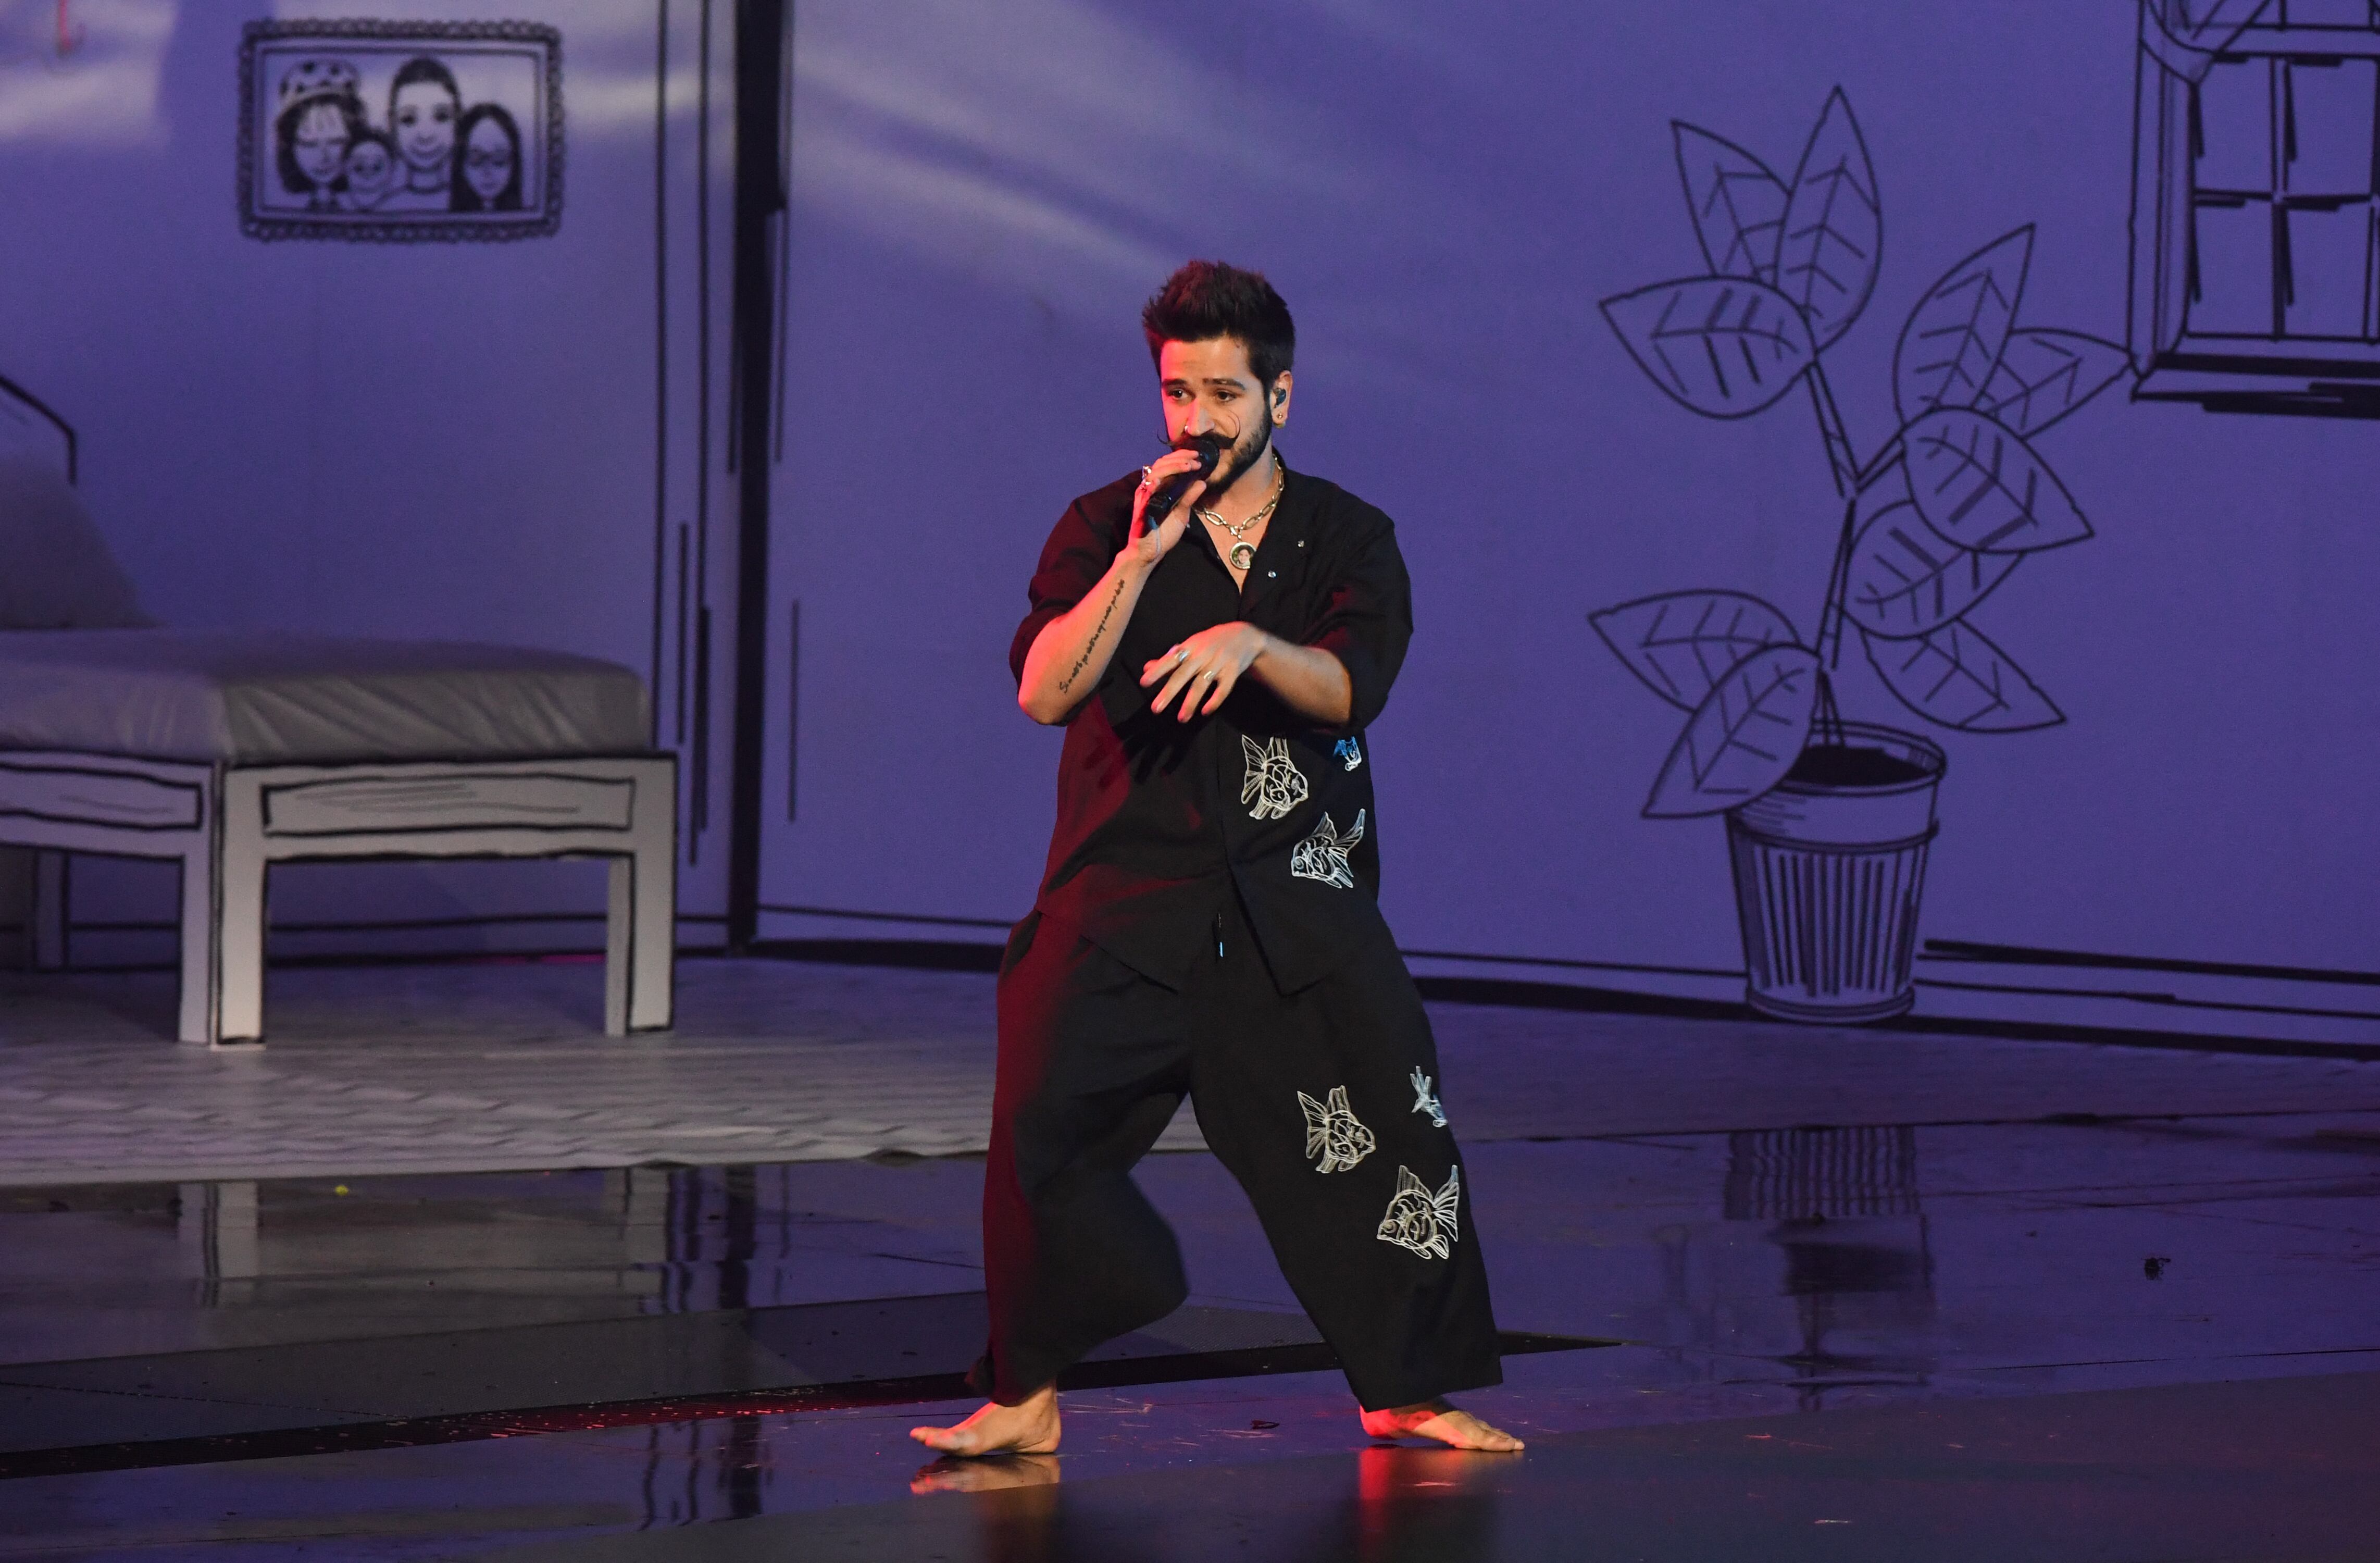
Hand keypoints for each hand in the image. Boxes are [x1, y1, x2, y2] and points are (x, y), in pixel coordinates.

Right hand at [1126, 448, 1208, 566]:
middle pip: (1161, 464)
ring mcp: (1144, 497)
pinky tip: (1161, 480)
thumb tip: (1202, 482)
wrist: (1151, 552)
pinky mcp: (1139, 508)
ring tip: (1187, 467)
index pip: (1168, 464)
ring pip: (1154, 474)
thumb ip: (1190, 498)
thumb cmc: (1164, 532)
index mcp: (1160, 486)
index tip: (1197, 456)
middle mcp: (1150, 488)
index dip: (1182, 456)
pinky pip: (1144, 493)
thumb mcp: (1182, 513)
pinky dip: (1152, 485)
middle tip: (1195, 461)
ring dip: (1171, 468)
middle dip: (1180, 459)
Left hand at [1141, 622, 1268, 721]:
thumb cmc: (1211, 642)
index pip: (1170, 659)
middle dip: (1169, 691)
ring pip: (1202, 683)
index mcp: (1190, 646)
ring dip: (1191, 702)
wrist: (1245, 635)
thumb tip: (1146, 668)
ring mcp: (1218, 662)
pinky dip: (1215, 700)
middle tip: (1156, 708)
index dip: (1158, 670)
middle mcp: (1203, 653)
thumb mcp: (1191, 645)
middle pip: (1183, 674)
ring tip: (1181, 718)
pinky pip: (1224, 688)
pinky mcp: (1233, 670)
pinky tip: (1205, 712)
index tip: (1144, 682)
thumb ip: (1169, 659)